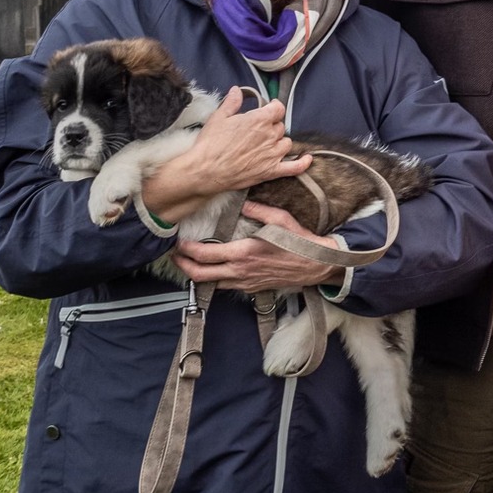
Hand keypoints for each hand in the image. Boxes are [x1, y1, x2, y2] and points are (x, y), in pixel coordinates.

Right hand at [143, 88, 313, 221]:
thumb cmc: (210, 144)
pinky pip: (294, 167)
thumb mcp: (218, 118)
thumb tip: (237, 90)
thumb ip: (232, 103)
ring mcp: (273, 154)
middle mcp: (270, 136)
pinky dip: (302, 163)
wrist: (205, 170)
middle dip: (271, 126)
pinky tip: (307, 159)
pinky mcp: (271, 171)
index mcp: (259, 120)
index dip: (273, 108)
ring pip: (286, 143)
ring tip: (266, 144)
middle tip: (257, 131)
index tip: (268, 109)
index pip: (278, 108)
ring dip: (279, 142)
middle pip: (280, 126)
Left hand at [173, 203, 344, 292]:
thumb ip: (258, 210)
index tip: (180, 243)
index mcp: (244, 252)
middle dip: (183, 266)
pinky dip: (215, 279)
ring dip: (197, 274)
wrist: (316, 265)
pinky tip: (215, 270)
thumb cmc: (300, 243)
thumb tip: (243, 204)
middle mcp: (241, 271)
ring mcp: (246, 282)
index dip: (186, 250)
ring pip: (211, 284)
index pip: (204, 255)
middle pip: (200, 275)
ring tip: (190, 264)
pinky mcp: (253, 288)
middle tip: (175, 257)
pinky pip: (226, 287)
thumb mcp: (280, 219)